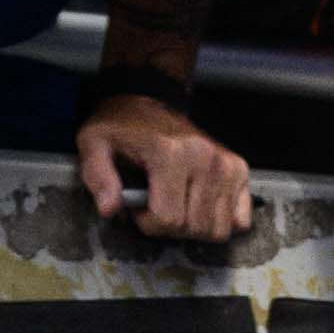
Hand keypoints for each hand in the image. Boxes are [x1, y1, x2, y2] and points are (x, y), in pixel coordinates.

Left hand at [77, 87, 258, 243]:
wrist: (148, 101)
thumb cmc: (121, 127)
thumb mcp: (94, 144)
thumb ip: (97, 177)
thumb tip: (109, 209)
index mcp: (170, 153)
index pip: (168, 218)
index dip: (147, 223)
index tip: (137, 207)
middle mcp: (206, 158)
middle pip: (194, 227)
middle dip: (170, 227)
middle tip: (155, 205)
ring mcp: (227, 165)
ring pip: (217, 230)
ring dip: (194, 228)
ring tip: (177, 205)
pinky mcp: (239, 170)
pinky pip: (239, 220)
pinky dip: (220, 221)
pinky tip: (200, 206)